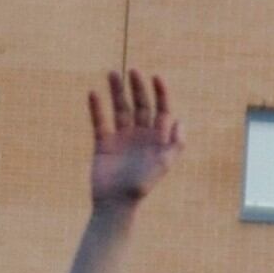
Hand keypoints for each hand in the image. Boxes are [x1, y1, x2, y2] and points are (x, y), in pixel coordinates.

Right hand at [88, 72, 180, 210]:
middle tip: (133, 70)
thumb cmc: (142, 185)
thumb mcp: (163, 164)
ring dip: (117, 92)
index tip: (156, 76)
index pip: (162, 110)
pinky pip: (100, 121)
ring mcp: (122, 138)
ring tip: (112, 73)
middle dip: (138, 88)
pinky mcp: (103, 143)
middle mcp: (141, 135)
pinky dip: (96, 108)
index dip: (161, 93)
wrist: (116, 202)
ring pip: (120, 109)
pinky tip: (93, 93)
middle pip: (141, 105)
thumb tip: (180, 121)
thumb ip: (174, 144)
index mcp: (158, 138)